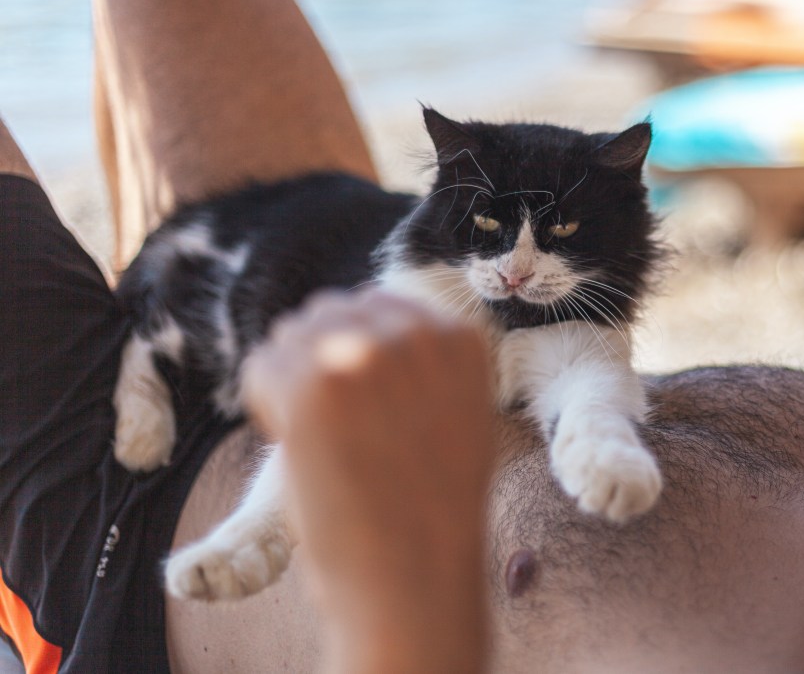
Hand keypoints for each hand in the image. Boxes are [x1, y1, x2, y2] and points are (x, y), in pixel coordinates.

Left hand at [242, 289, 493, 671]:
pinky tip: (299, 447)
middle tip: (336, 430)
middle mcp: (417, 333)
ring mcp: (363, 354)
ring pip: (293, 334)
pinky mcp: (312, 384)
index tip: (367, 409)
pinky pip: (261, 366)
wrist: (414, 577)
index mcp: (461, 337)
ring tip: (321, 441)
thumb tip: (367, 326)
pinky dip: (265, 407)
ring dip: (293, 381)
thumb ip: (424, 363)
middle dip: (322, 361)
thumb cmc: (430, 510)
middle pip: (334, 310)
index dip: (362, 358)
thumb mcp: (457, 414)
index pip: (382, 307)